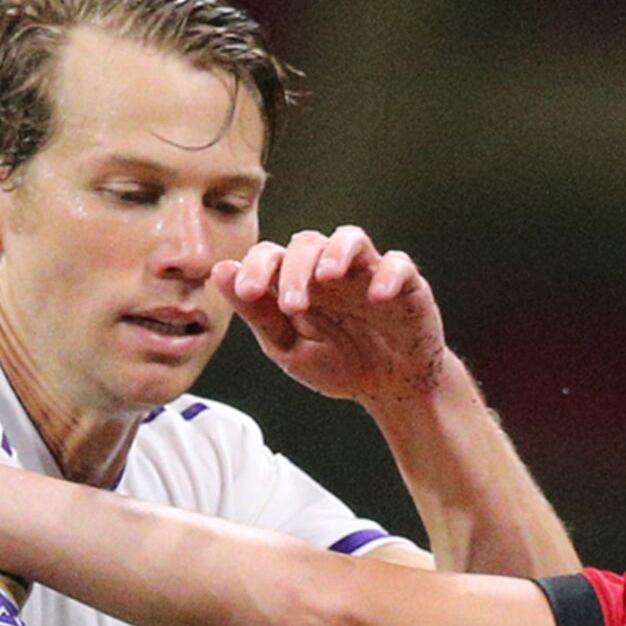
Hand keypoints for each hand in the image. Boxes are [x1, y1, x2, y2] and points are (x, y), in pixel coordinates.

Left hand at [226, 226, 446, 406]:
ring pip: (350, 238)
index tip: (247, 292)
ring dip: (336, 252)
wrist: (390, 388)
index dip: (256, 267)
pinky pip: (398, 265)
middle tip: (292, 305)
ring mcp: (367, 273)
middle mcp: (331, 270)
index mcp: (299, 282)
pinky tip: (377, 297)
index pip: (272, 256)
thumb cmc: (339, 363)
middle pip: (307, 243)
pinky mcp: (405, 284)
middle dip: (294, 270)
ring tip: (328, 277)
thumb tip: (220, 273)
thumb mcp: (290, 349)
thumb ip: (258, 315)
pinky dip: (388, 275)